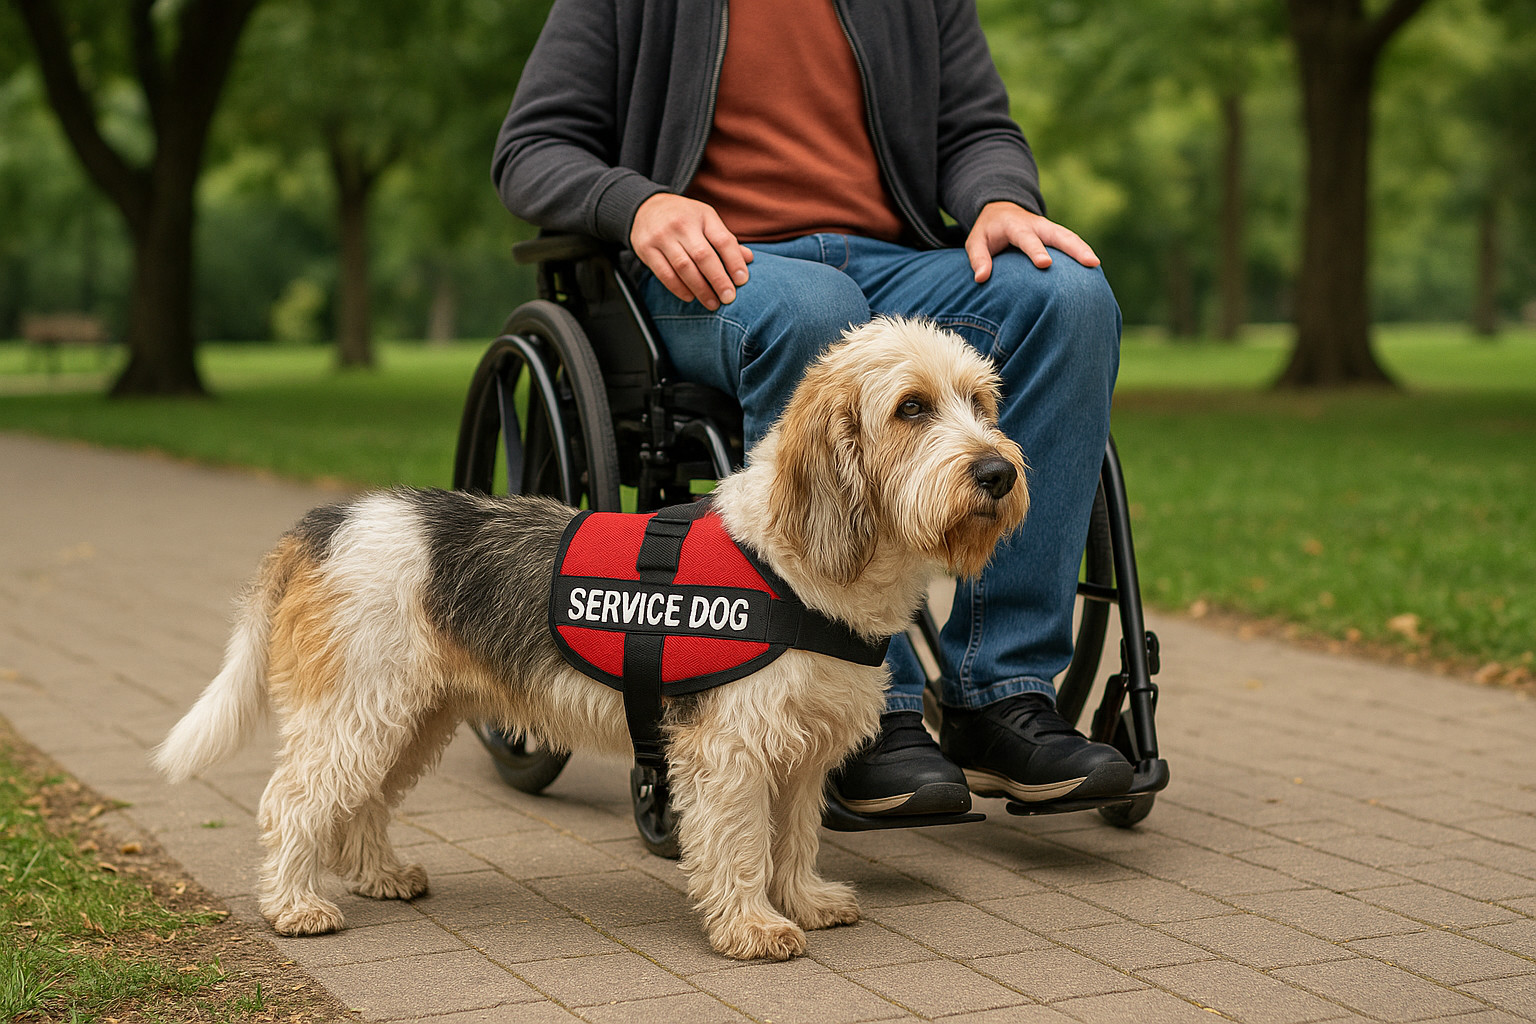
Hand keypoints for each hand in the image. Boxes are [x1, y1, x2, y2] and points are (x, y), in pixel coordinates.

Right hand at [629, 194, 752, 309]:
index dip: (734, 262)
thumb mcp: (707, 220)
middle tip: (728, 298)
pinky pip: (664, 273)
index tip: (742, 281)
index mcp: (703, 216)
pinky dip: (678, 288)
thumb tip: (749, 259)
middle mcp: (682, 224)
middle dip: (718, 280)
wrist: (646, 207)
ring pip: (684, 267)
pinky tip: (690, 297)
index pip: (723, 240)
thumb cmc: (685, 218)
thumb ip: (725, 240)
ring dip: (700, 289)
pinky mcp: (646, 249)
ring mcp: (662, 236)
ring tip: (712, 303)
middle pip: (703, 256)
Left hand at [964, 202, 1099, 282]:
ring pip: (1069, 237)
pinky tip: (1093, 267)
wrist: (1001, 211)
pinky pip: (1071, 241)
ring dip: (1083, 249)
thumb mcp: (976, 241)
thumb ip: (978, 258)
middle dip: (1074, 247)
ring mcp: (1048, 229)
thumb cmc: (988, 231)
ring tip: (1095, 264)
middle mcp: (1036, 225)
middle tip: (1089, 261)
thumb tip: (981, 278)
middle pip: (1058, 234)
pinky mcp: (1055, 235)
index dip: (1036, 251)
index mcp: (1015, 225)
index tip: (1045, 264)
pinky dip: (1082, 251)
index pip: (1027, 238)